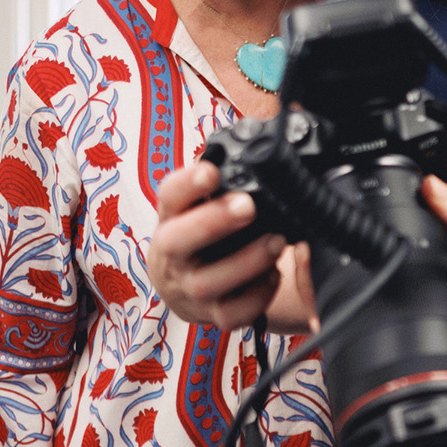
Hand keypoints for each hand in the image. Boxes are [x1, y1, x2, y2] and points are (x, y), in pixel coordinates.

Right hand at [148, 161, 284, 330]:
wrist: (180, 282)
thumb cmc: (201, 230)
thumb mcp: (202, 200)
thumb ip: (229, 173)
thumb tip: (265, 130)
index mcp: (171, 216)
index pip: (169, 195)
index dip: (187, 184)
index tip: (211, 172)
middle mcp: (173, 254)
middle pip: (178, 241)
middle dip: (213, 222)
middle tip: (247, 206)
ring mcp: (189, 288)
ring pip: (207, 282)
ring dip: (246, 261)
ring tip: (276, 241)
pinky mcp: (211, 315)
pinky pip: (232, 315)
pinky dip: (257, 296)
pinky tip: (273, 276)